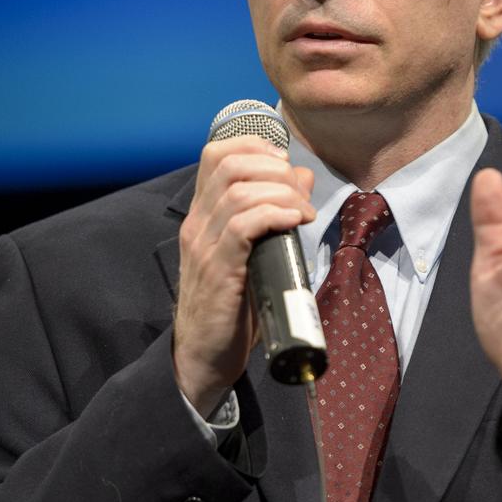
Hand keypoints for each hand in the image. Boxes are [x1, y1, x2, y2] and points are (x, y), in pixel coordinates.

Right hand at [173, 136, 315, 414]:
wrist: (204, 356)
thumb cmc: (233, 305)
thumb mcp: (254, 251)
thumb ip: (272, 212)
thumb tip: (302, 177)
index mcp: (202, 214)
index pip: (216, 154)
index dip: (255, 145)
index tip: (285, 163)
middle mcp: (198, 223)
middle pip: (229, 165)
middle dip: (275, 168)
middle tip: (300, 194)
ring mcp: (204, 246)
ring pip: (238, 191)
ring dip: (282, 193)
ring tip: (303, 213)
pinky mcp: (218, 271)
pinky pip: (242, 226)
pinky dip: (273, 215)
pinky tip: (294, 222)